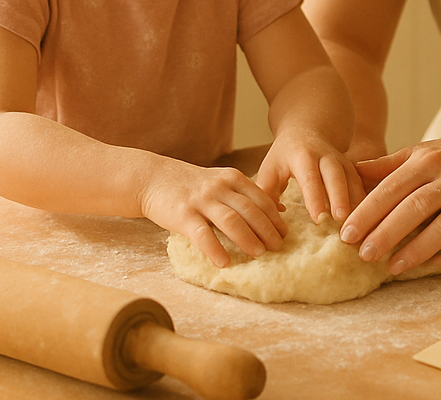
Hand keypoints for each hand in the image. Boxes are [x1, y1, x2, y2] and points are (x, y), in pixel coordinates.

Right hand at [140, 158, 287, 267]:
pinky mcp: (183, 215)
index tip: (285, 234)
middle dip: (267, 230)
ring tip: (259, 254)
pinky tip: (224, 262)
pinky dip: (215, 249)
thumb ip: (247, 194)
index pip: (260, 198)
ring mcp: (202, 200)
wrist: (154, 178)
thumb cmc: (193, 185)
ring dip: (247, 239)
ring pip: (231, 221)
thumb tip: (279, 209)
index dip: (274, 217)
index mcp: (232, 178)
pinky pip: (202, 234)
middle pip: (250, 210)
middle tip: (278, 247)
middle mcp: (220, 187)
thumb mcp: (223, 181)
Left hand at [257, 129, 365, 224]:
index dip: (314, 198)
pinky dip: (365, 200)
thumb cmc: (285, 155)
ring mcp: (342, 160)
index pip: (309, 177)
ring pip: (353, 179)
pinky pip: (361, 183)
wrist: (307, 129)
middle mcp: (325, 155)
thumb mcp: (269, 168)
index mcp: (303, 155)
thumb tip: (275, 217)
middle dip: (340, 196)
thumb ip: (267, 192)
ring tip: (358, 224)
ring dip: (356, 201)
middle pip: (335, 175)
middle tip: (341, 218)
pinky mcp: (352, 168)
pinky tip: (367, 219)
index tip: (318, 219)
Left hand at [338, 125, 440, 273]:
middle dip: (384, 234)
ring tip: (390, 268)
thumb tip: (354, 173)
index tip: (346, 233)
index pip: (392, 187)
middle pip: (413, 209)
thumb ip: (392, 164)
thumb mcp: (431, 149)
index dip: (367, 212)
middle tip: (361, 255)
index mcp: (431, 158)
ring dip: (414, 251)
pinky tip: (428, 268)